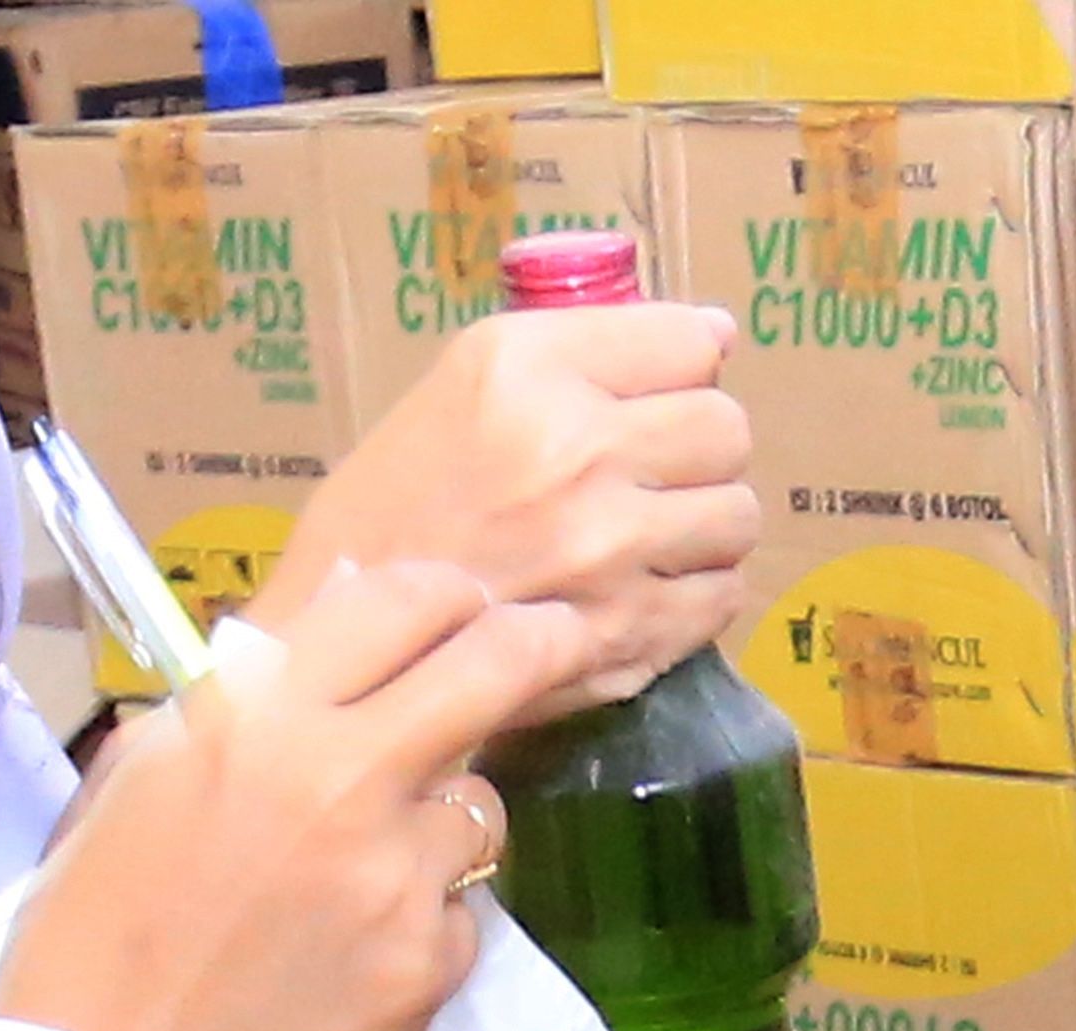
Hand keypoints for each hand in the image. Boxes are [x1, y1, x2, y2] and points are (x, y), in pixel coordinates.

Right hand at [0, 562, 588, 1030]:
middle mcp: (340, 775)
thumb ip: (234, 702)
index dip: (446, 595)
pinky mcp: (426, 965)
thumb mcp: (136, 779)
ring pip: (484, 805)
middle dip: (537, 642)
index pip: (404, 598)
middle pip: (498, 664)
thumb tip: (323, 636)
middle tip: (547, 645)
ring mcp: (395, 874)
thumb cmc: (85, 931)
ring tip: (380, 863)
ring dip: (449, 816)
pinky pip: (461, 916)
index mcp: (255, 716)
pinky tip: (354, 959)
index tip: (463, 609)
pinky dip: (422, 928)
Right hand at [250, 306, 756, 721]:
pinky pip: (721, 594)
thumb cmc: (388, 514)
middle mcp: (572, 452)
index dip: (673, 374)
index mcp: (523, 374)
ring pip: (737, 514)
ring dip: (700, 526)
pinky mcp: (625, 633)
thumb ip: (580, 350)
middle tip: (640, 477)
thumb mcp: (458, 388)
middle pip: (726, 427)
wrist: (339, 649)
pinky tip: (638, 593)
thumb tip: (716, 335)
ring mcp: (605, 550)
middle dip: (693, 451)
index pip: (691, 342)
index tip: (642, 402)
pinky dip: (692, 595)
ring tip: (640, 539)